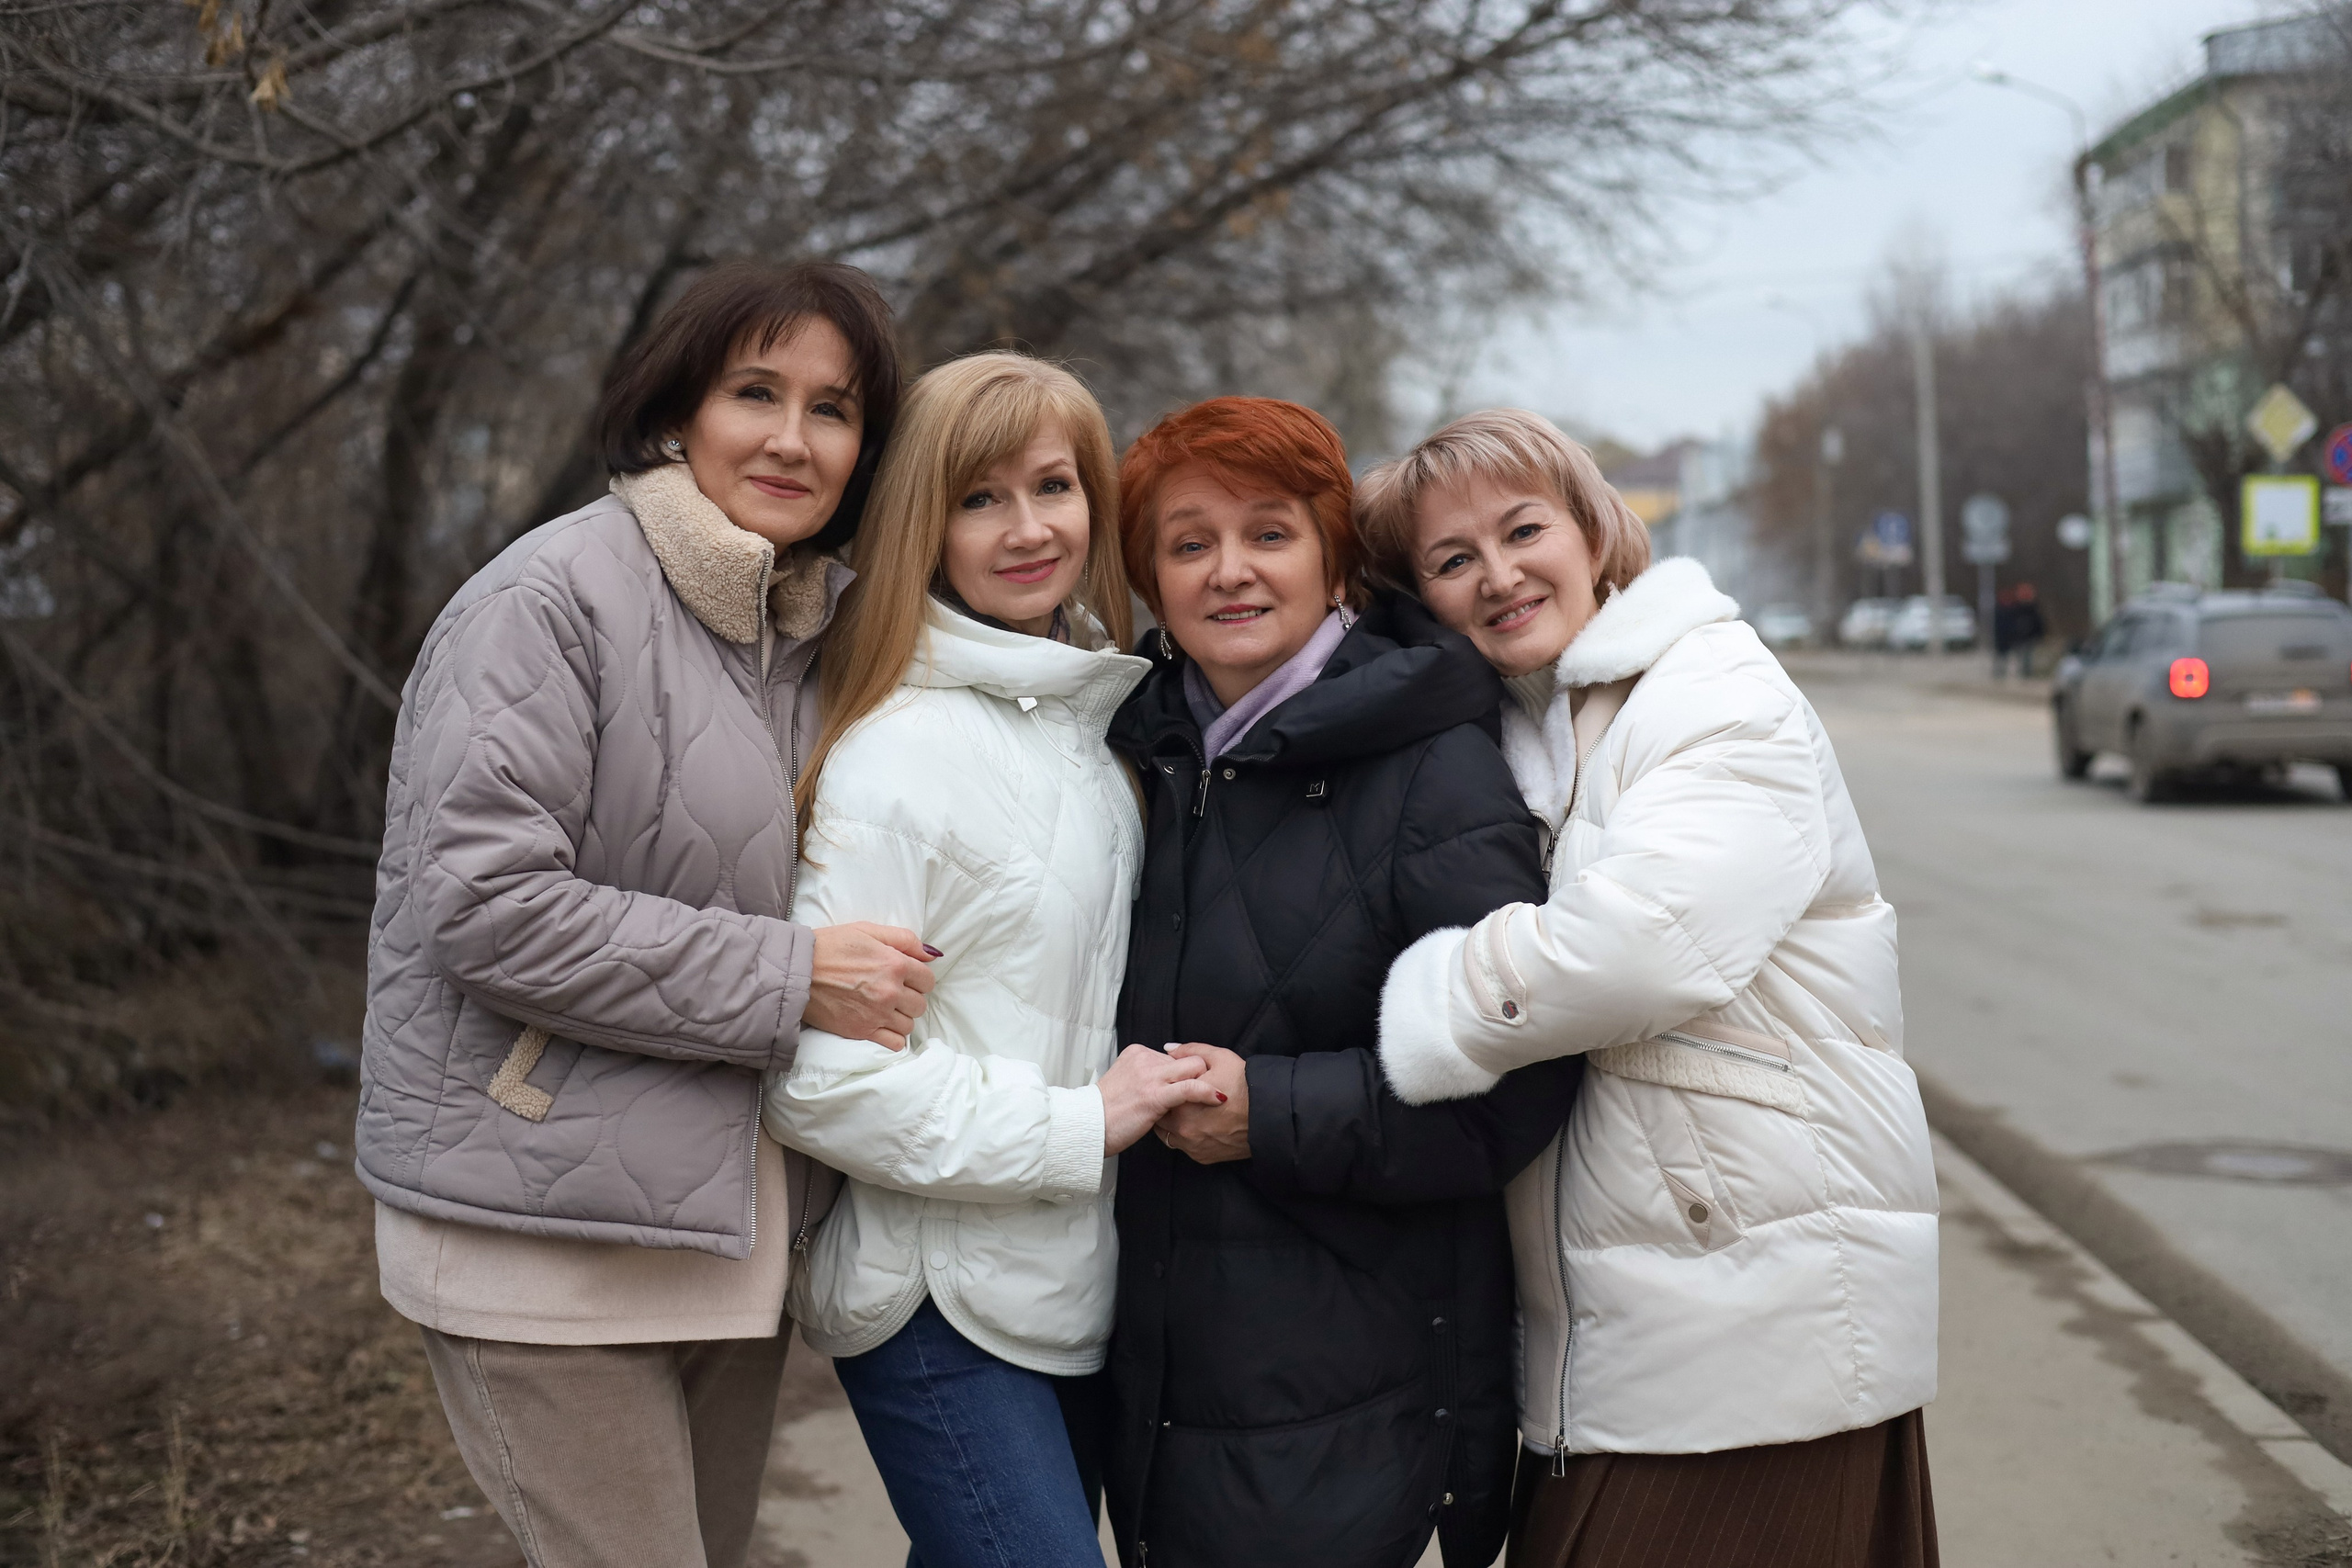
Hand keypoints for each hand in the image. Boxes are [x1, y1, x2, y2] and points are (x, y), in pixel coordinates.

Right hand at [803, 923, 937, 1050]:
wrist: (797, 971)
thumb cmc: (829, 946)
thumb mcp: (867, 930)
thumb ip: (903, 939)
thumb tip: (932, 954)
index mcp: (895, 964)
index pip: (928, 980)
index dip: (918, 979)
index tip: (906, 978)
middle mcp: (890, 991)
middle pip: (920, 1004)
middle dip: (910, 998)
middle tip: (893, 993)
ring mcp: (877, 1014)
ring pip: (909, 1025)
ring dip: (900, 1018)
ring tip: (885, 1009)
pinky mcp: (863, 1031)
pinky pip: (895, 1043)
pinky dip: (892, 1037)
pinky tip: (881, 1026)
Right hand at [1099, 1045, 1222, 1155]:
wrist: (1089, 1126)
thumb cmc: (1107, 1112)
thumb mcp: (1125, 1082)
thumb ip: (1146, 1076)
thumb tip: (1168, 1080)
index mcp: (1137, 1053)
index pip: (1174, 1056)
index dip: (1186, 1072)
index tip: (1193, 1084)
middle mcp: (1145, 1059)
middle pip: (1187, 1058)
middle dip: (1200, 1073)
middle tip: (1206, 1092)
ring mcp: (1150, 1076)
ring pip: (1193, 1067)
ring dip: (1207, 1081)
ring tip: (1217, 1095)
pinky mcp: (1155, 1095)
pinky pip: (1189, 1088)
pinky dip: (1207, 1091)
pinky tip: (1219, 1098)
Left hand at [1155, 1043, 1249, 1163]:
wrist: (1270, 1115)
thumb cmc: (1245, 1085)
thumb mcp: (1219, 1058)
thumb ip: (1189, 1051)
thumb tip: (1169, 1049)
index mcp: (1181, 1103)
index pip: (1158, 1097)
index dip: (1165, 1089)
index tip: (1172, 1085)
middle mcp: (1182, 1128)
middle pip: (1160, 1118)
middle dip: (1166, 1108)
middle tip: (1178, 1099)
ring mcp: (1192, 1145)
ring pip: (1169, 1135)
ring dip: (1174, 1125)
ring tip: (1189, 1113)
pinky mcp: (1203, 1157)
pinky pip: (1185, 1148)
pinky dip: (1189, 1138)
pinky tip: (1200, 1126)